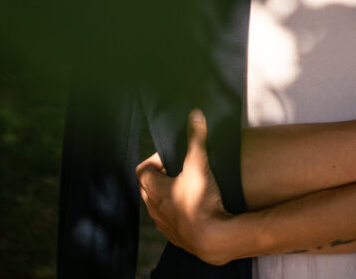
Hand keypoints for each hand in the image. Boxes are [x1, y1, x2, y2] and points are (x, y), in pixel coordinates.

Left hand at [136, 109, 234, 265]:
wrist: (213, 239)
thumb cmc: (201, 201)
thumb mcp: (198, 164)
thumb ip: (196, 139)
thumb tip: (195, 115)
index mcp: (155, 190)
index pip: (142, 170)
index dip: (154, 161)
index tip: (170, 157)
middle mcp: (155, 209)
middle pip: (148, 188)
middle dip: (160, 176)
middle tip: (178, 169)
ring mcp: (164, 225)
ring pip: (157, 206)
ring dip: (167, 196)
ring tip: (186, 187)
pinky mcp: (176, 237)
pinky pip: (169, 222)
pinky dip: (176, 213)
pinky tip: (194, 207)